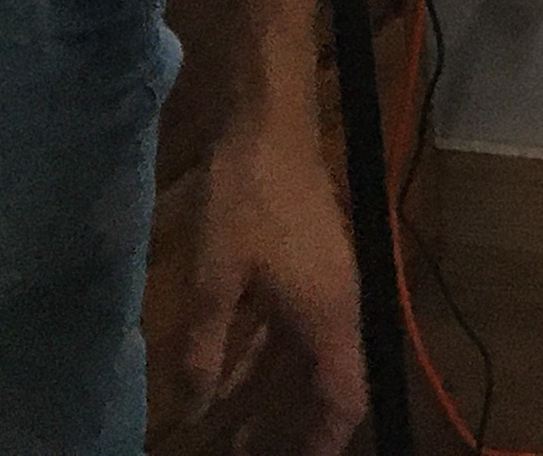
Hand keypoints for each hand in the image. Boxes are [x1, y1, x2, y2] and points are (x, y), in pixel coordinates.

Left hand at [153, 122, 368, 455]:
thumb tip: (197, 405)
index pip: (345, 396)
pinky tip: (230, 367)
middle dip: (294, 423)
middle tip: (253, 452)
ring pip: (308, 353)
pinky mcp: (308, 258)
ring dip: (277, 390)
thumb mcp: (213, 279)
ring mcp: (324, 278)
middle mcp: (336, 302)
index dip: (325, 439)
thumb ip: (205, 349)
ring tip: (236, 426)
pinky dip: (267, 352)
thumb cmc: (246, 199)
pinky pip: (294, 324)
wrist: (269, 120)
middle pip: (328, 380)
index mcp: (327, 314)